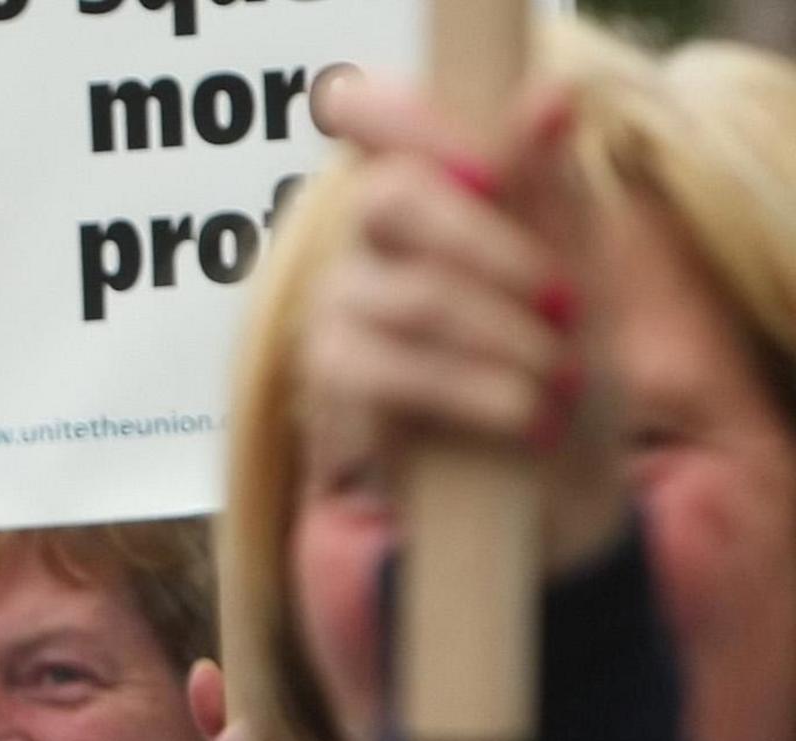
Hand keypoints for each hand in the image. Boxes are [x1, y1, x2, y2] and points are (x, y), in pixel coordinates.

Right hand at [303, 72, 625, 570]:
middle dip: (492, 248)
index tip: (489, 171)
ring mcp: (338, 308)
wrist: (544, 477)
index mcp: (422, 183)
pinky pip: (397, 371)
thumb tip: (549, 95)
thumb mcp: (576, 262)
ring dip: (508, 339)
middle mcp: (364, 238)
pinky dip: (481, 392)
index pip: (369, 116)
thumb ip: (551, 184)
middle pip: (390, 199)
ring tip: (567, 379)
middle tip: (567, 301)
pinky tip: (532, 416)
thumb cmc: (559, 354)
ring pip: (412, 298)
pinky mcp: (332, 381)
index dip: (412, 123)